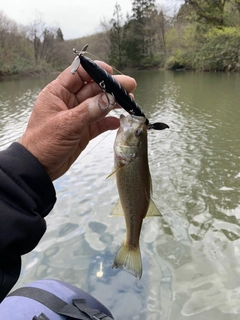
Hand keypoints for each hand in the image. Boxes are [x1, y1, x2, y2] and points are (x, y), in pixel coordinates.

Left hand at [18, 61, 135, 179]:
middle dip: (111, 87)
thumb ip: (89, 111)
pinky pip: (99, 122)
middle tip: (130, 86)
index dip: (95, 71)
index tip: (112, 72)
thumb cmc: (44, 143)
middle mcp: (69, 102)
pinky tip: (119, 121)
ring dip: (113, 103)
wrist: (39, 168)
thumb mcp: (66, 125)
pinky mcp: (83, 130)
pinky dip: (109, 121)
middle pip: (93, 89)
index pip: (78, 74)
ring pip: (99, 105)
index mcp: (58, 93)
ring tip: (129, 101)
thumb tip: (109, 99)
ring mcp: (77, 116)